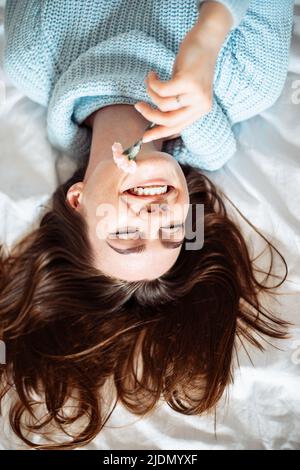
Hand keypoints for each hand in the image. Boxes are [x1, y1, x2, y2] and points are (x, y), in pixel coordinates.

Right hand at [134, 1, 232, 142]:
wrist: (206, 40)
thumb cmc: (193, 64)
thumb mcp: (185, 89)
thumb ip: (176, 104)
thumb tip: (156, 120)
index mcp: (201, 110)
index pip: (177, 128)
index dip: (159, 133)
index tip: (144, 137)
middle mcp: (201, 105)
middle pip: (169, 120)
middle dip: (150, 115)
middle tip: (138, 106)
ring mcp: (196, 94)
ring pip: (162, 104)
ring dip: (151, 92)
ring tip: (150, 81)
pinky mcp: (188, 81)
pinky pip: (161, 90)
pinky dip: (152, 83)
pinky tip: (152, 74)